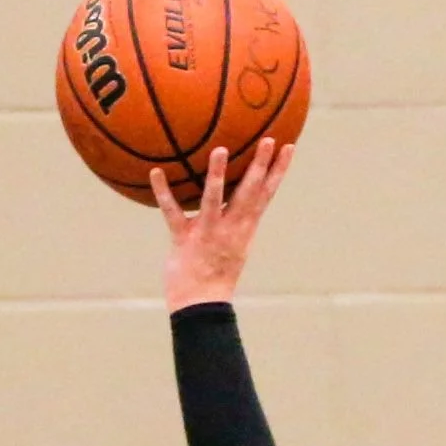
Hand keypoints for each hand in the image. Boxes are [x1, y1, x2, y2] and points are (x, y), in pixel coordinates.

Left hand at [152, 139, 292, 312]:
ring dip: (217, 175)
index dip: (278, 171)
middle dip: (260, 166)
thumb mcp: (232, 245)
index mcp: (244, 229)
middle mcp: (230, 229)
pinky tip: (156, 171)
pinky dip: (163, 192)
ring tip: (220, 150)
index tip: (288, 147)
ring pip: (214, 200)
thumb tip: (235, 198)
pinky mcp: (184, 239)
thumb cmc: (214, 276)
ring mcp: (208, 233)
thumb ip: (234, 220)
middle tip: (268, 139)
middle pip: (249, 193)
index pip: (266, 194)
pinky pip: (173, 213)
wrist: (201, 306)